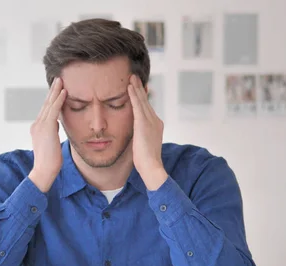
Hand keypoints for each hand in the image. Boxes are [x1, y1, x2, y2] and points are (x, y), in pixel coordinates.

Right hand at [28, 77, 66, 192]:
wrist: (44, 170)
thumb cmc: (50, 162)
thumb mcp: (52, 143)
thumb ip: (53, 132)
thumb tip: (57, 124)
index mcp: (38, 128)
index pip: (46, 110)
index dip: (52, 99)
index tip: (57, 89)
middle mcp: (37, 124)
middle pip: (46, 104)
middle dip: (52, 91)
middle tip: (58, 79)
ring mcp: (40, 125)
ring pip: (49, 104)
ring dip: (56, 91)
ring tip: (61, 80)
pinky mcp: (46, 128)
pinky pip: (53, 110)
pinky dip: (59, 100)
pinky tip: (64, 92)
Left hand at [128, 74, 167, 190]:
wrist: (151, 167)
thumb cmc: (145, 161)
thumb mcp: (142, 145)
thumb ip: (139, 136)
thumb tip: (134, 134)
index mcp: (156, 126)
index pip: (148, 108)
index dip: (143, 97)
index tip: (139, 88)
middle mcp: (155, 121)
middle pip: (146, 101)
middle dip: (140, 89)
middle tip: (135, 77)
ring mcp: (151, 121)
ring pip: (142, 100)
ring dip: (136, 88)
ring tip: (131, 77)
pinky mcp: (144, 123)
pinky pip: (137, 105)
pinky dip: (133, 95)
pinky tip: (129, 87)